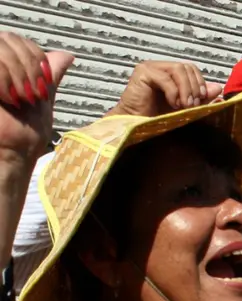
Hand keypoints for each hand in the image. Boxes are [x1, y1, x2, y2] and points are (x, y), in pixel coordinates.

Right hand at [0, 32, 73, 164]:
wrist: (10, 152)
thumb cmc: (25, 132)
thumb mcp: (44, 97)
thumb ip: (50, 74)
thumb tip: (66, 55)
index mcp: (5, 65)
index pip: (17, 38)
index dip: (33, 55)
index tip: (42, 82)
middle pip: (7, 38)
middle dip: (28, 65)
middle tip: (32, 93)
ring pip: (0, 46)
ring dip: (18, 74)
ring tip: (21, 98)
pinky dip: (4, 79)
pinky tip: (7, 98)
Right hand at [107, 61, 223, 115]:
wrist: (137, 126)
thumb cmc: (158, 118)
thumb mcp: (186, 108)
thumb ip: (201, 98)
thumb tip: (218, 88)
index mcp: (171, 73)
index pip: (192, 69)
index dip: (200, 83)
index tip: (203, 100)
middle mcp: (161, 67)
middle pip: (187, 67)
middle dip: (195, 87)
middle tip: (193, 106)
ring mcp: (151, 68)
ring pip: (179, 69)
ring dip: (186, 89)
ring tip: (184, 106)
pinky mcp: (143, 72)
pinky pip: (166, 78)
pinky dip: (174, 92)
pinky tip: (172, 105)